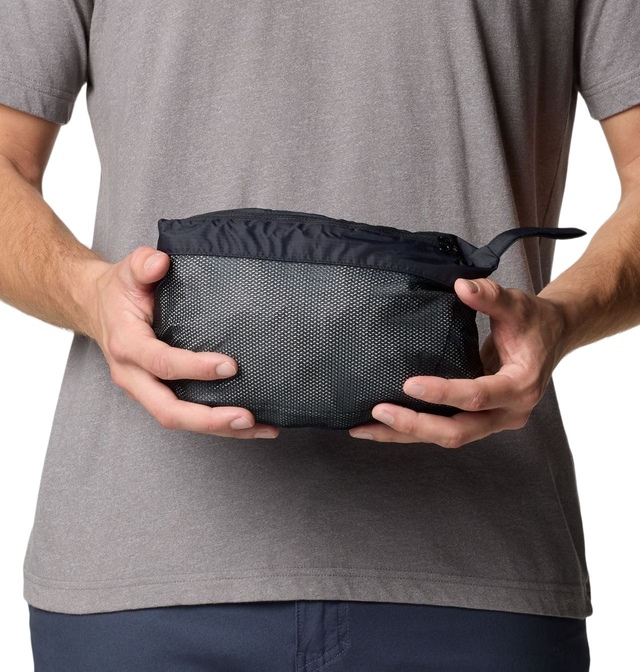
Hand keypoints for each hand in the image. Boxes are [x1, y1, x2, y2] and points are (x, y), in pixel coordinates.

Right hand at [83, 246, 279, 438]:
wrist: (98, 308)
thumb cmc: (119, 291)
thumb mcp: (127, 270)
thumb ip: (142, 263)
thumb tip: (160, 262)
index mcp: (127, 345)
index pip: (162, 363)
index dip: (195, 369)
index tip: (230, 366)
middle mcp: (133, 376)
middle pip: (168, 410)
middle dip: (209, 419)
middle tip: (247, 417)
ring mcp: (145, 390)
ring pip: (179, 420)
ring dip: (219, 428)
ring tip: (258, 427)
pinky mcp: (158, 394)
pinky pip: (186, 415)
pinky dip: (217, 423)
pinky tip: (249, 424)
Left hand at [348, 277, 568, 446]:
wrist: (551, 338)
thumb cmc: (533, 322)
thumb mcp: (517, 305)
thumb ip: (491, 296)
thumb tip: (461, 286)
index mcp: (520, 387)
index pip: (477, 397)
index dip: (443, 393)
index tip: (408, 384)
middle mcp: (508, 413)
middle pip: (459, 432)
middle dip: (416, 425)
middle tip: (379, 411)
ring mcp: (493, 421)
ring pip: (447, 437)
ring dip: (406, 435)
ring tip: (364, 427)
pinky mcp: (479, 420)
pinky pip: (445, 430)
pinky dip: (413, 430)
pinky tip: (382, 426)